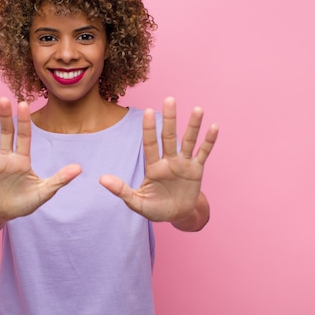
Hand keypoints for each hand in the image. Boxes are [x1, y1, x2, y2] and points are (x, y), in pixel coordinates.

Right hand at [0, 97, 81, 219]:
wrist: (3, 214)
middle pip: (6, 133)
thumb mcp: (44, 192)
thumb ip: (59, 179)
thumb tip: (79, 168)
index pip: (24, 136)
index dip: (24, 121)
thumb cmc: (25, 202)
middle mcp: (6, 157)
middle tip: (3, 99)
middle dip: (5, 117)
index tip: (24, 104)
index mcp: (22, 159)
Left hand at [99, 97, 217, 227]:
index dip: (149, 129)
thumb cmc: (155, 208)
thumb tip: (101, 179)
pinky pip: (203, 153)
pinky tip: (213, 127)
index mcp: (153, 166)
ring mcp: (183, 163)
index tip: (147, 111)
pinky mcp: (196, 170)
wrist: (177, 215)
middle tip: (169, 99)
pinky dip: (209, 142)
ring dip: (193, 126)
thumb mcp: (136, 202)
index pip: (150, 144)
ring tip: (197, 109)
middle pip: (169, 136)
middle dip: (169, 119)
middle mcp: (169, 160)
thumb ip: (121, 190)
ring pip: (188, 141)